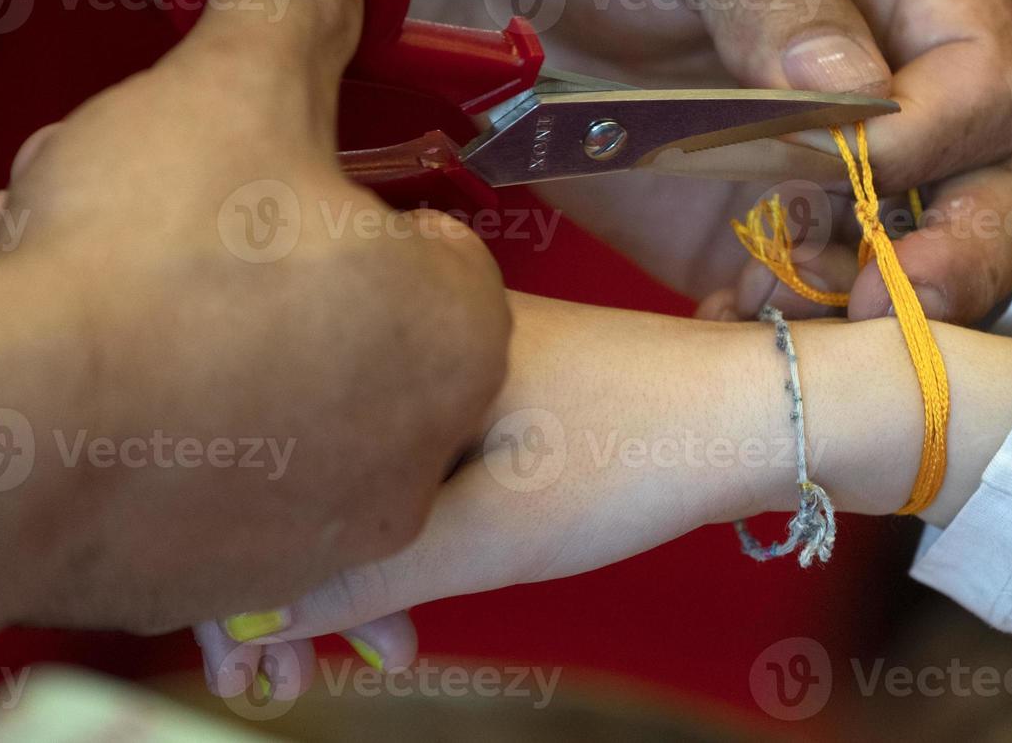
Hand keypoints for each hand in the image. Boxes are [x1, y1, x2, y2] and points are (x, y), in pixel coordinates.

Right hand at [0, 0, 508, 647]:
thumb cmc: (150, 264)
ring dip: (208, 337)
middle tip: (174, 236)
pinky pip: (225, 476)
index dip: (342, 200)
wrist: (13, 433)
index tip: (270, 191)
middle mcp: (422, 447)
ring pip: (279, 395)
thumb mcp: (234, 85)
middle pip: (347, 319)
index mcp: (458, 329)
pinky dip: (178, 429)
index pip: (428, 241)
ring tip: (117, 297)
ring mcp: (336, 529)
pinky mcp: (248, 581)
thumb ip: (297, 14)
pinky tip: (105, 383)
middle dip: (262, 265)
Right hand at [196, 292, 1011, 698]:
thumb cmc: (633, 459)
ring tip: (371, 657)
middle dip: (297, 579)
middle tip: (282, 674)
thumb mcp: (483, 535)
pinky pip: (422, 469)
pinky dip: (409, 537)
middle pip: (317, 467)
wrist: (774, 417)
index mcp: (402, 337)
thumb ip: (357, 576)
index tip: (238, 652)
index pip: (278, 449)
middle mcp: (421, 337)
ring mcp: (463, 365)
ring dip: (357, 567)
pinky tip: (411, 608)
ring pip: (372, 475)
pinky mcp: (506, 394)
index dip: (241, 560)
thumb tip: (248, 613)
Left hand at [440, 0, 1011, 321]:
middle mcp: (900, 72)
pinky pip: (806, 291)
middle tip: (882, 309)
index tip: (835, 165)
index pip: (982, 82)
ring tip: (765, 305)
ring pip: (908, 259)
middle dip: (952, 259)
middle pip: (992, 187)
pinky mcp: (757, 217)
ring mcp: (829, 156)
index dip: (925, 141)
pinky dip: (780, 321)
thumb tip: (858, 98)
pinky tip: (724, 320)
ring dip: (854, 303)